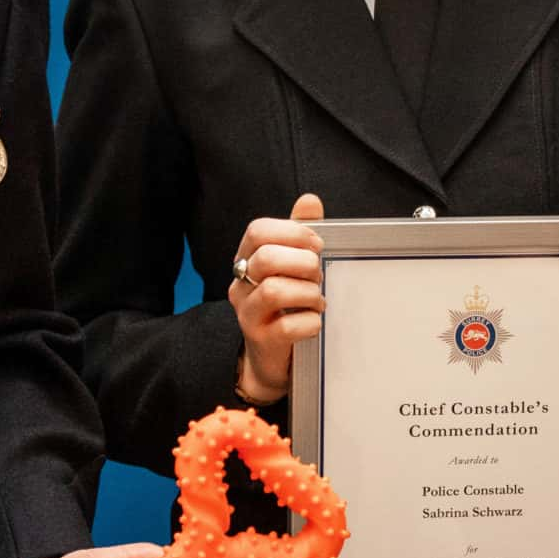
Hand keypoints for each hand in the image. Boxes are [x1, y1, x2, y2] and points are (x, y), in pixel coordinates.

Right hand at [229, 193, 326, 403]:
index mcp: (247, 259)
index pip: (257, 230)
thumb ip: (299, 233)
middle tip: (317, 274)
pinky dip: (310, 322)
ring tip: (317, 299)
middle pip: (266, 258)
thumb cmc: (284, 304)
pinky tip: (315, 322)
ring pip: (274, 291)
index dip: (292, 232)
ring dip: (308, 293)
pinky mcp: (261, 340)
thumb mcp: (291, 265)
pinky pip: (287, 327)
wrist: (272, 357)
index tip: (316, 244)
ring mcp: (247, 314)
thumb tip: (309, 201)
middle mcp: (241, 284)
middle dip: (303, 263)